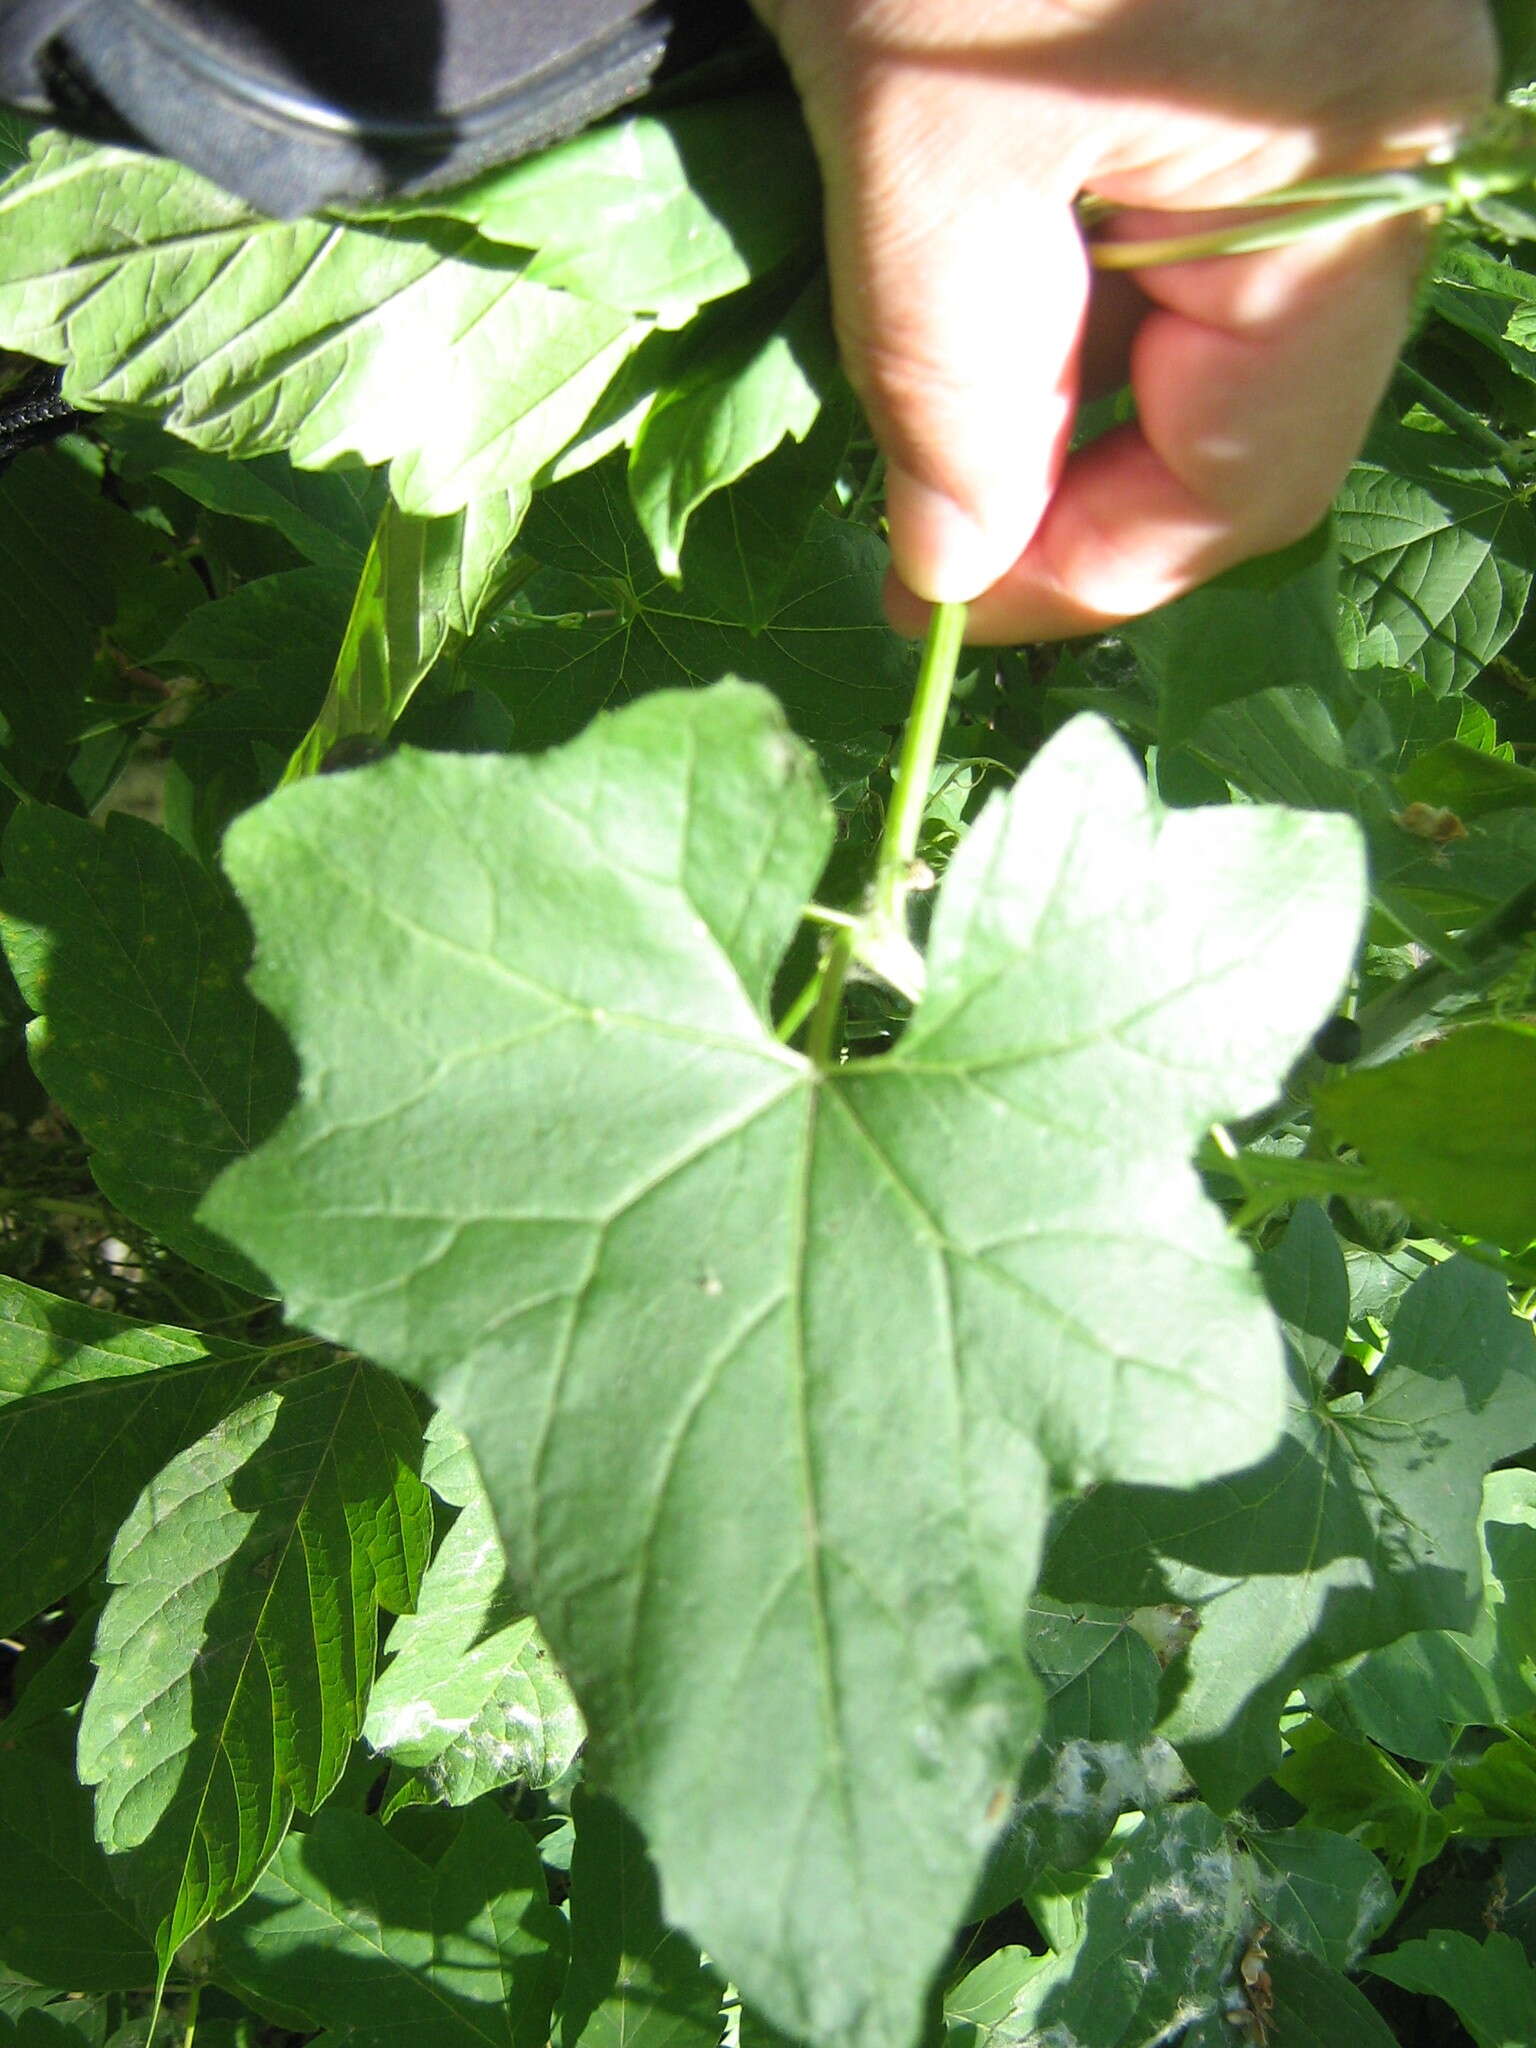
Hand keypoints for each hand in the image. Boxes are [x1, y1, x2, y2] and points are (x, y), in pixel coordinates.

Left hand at [750, 0, 1497, 639]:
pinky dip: (1083, 317)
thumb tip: (957, 575)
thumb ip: (958, 395)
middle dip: (1081, 506)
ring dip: (1075, 420)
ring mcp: (1332, 100)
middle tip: (927, 532)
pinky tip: (990, 313)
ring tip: (942, 425)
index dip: (1082, 582)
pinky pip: (1191, 259)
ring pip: (1214, 355)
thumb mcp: (924, 156)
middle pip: (1242, 431)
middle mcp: (1382, 147)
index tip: (932, 607)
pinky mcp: (1259, 67)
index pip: (1236, 489)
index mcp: (1350, 179)